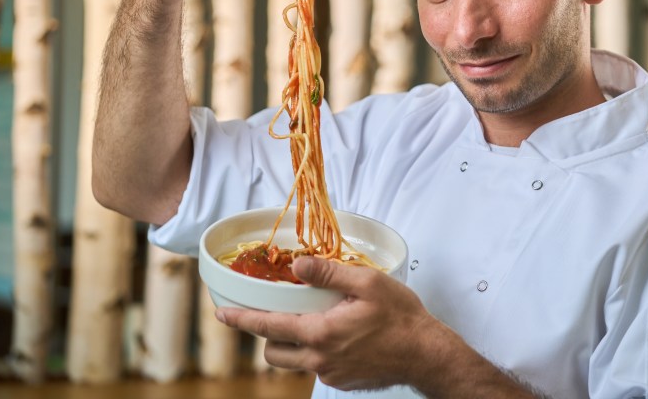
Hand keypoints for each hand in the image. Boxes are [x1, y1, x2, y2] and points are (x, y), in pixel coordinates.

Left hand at [215, 255, 435, 390]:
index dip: (242, 320)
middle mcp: (320, 359)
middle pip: (273, 352)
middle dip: (267, 335)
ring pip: (294, 363)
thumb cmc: (401, 316)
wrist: (426, 353)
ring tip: (311, 324)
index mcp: (321, 333)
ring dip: (292, 345)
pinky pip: (317, 368)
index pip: (269, 327)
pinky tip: (340, 336)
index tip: (222, 315)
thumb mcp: (368, 283)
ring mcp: (331, 374)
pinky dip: (317, 352)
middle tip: (276, 315)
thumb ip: (329, 274)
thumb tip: (298, 266)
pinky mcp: (343, 382)